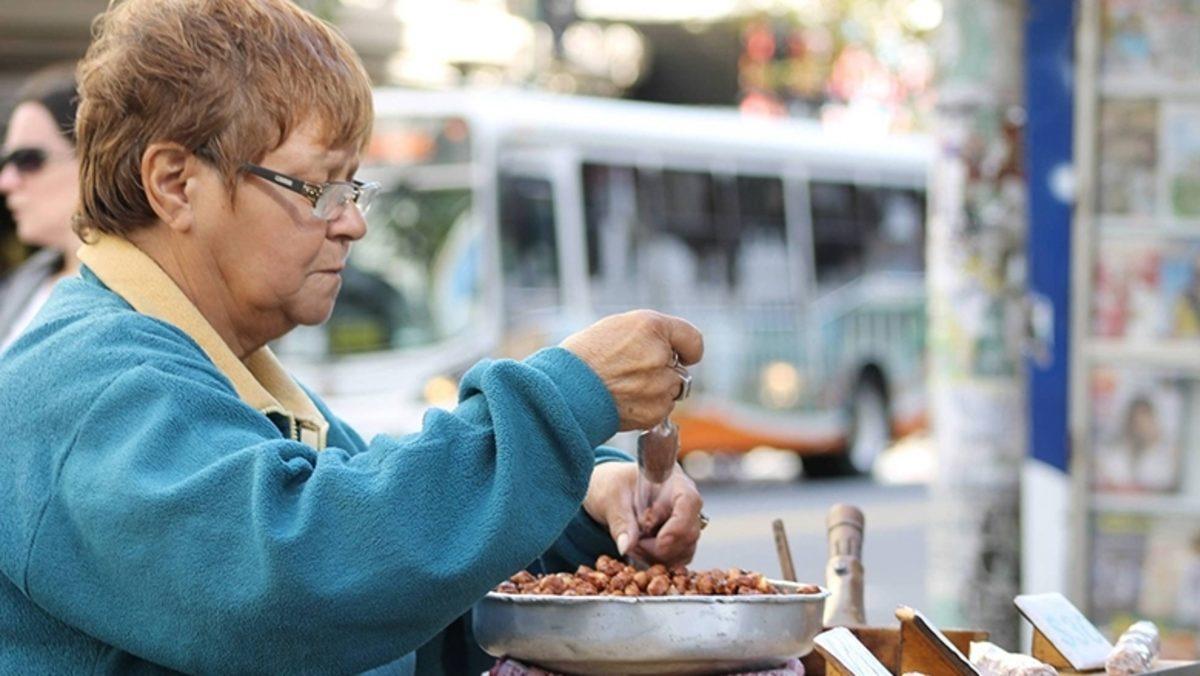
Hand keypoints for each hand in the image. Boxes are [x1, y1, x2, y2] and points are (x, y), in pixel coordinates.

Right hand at [560, 310, 702, 430]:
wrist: (562, 390)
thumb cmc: (584, 357)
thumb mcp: (617, 328)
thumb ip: (651, 336)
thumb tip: (673, 353)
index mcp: (651, 326)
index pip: (693, 340)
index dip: (686, 350)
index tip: (680, 355)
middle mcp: (660, 354)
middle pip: (680, 369)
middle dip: (663, 372)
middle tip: (631, 372)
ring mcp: (659, 385)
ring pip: (671, 391)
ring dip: (655, 391)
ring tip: (622, 387)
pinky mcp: (654, 411)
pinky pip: (661, 410)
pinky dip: (646, 409)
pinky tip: (622, 401)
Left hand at [583, 462, 703, 567]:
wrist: (611, 491)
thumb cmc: (613, 485)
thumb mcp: (611, 499)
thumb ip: (620, 521)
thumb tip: (625, 547)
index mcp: (673, 481)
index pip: (689, 502)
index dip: (679, 525)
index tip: (660, 541)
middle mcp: (685, 502)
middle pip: (690, 532)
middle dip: (662, 547)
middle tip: (635, 544)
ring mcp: (684, 523)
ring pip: (685, 549)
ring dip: (658, 557)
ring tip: (633, 545)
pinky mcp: (678, 540)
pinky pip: (677, 558)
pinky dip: (658, 562)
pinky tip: (639, 550)